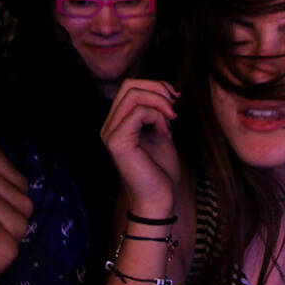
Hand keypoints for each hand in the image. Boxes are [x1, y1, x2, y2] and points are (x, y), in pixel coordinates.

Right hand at [99, 78, 182, 216]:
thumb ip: (159, 112)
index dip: (154, 85)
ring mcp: (110, 133)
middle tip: (175, 104)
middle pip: (129, 85)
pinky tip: (164, 132)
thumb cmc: (161, 170)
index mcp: (117, 123)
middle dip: (157, 88)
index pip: (129, 87)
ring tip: (171, 119)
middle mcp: (109, 126)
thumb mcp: (161, 132)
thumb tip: (168, 90)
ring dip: (159, 102)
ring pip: (132, 94)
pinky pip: (138, 112)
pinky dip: (157, 116)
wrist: (160, 199)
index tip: (174, 98)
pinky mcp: (117, 142)